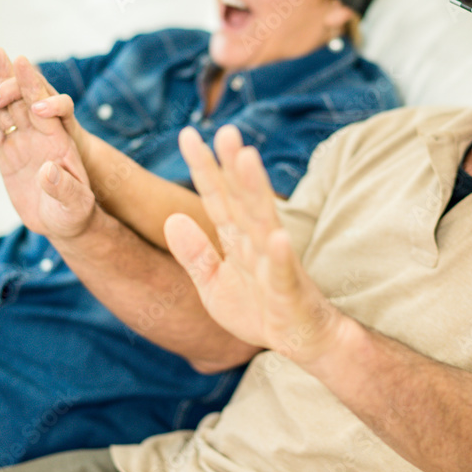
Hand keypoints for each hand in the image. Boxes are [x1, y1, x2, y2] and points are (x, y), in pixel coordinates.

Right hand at [0, 50, 95, 238]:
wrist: (62, 222)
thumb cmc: (74, 212)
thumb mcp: (74, 203)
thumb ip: (64, 187)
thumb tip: (48, 170)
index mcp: (58, 139)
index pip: (44, 104)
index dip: (32, 83)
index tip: (21, 61)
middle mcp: (39, 134)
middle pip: (18, 99)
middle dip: (3, 80)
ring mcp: (21, 141)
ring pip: (0, 111)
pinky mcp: (7, 153)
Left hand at [164, 125, 344, 364]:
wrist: (302, 342)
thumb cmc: (260, 310)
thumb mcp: (213, 285)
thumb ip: (194, 253)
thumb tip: (170, 217)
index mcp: (236, 239)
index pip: (217, 197)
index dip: (203, 167)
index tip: (188, 135)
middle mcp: (256, 242)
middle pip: (242, 199)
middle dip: (233, 166)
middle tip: (225, 130)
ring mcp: (275, 263)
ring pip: (263, 223)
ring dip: (256, 192)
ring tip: (247, 159)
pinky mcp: (289, 291)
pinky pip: (283, 272)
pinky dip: (281, 256)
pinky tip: (278, 237)